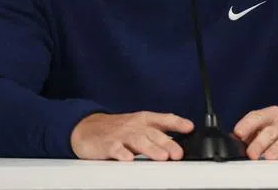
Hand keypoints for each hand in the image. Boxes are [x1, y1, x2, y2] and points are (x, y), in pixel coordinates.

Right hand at [70, 112, 193, 160]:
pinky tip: (129, 159)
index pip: (164, 119)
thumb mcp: (139, 126)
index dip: (177, 123)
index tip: (190, 127)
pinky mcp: (107, 144)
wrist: (87, 128)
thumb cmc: (118, 129)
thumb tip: (178, 144)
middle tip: (178, 154)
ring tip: (162, 158)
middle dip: (167, 143)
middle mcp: (135, 126)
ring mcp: (121, 135)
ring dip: (151, 149)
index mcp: (144, 120)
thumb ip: (157, 133)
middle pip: (153, 133)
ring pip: (138, 141)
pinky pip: (116, 149)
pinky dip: (122, 154)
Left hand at [233, 105, 277, 159]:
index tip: (238, 134)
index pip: (257, 116)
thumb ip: (256, 129)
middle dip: (259, 143)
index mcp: (274, 115)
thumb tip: (235, 140)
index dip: (246, 125)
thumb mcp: (274, 121)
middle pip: (270, 131)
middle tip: (251, 154)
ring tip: (270, 157)